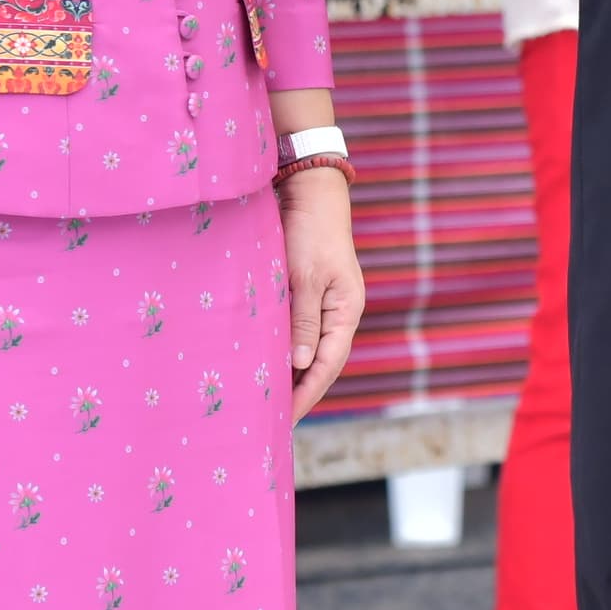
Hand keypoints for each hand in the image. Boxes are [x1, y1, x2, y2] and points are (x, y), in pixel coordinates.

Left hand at [281, 172, 364, 421]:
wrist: (310, 189)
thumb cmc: (310, 231)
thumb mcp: (306, 277)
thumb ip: (303, 322)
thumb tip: (298, 365)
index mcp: (346, 311)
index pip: (327, 365)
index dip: (306, 394)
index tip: (283, 421)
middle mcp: (339, 312)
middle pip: (320, 362)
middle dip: (298, 392)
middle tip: (270, 420)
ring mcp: (324, 302)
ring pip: (307, 348)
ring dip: (289, 372)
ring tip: (264, 399)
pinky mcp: (307, 292)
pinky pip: (297, 330)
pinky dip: (283, 349)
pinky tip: (264, 361)